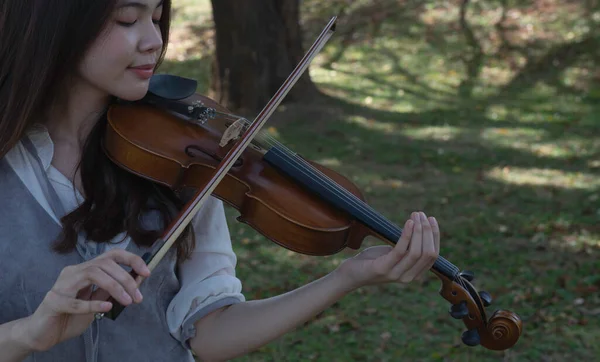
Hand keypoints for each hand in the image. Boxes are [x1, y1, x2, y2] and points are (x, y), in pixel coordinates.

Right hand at [23, 249, 150, 351]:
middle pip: (104, 264)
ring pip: (92, 274)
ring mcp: (61, 286)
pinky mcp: (53, 302)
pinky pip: (75, 301)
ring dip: (115, 287)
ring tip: (127, 301)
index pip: (111, 255)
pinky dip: (93, 303)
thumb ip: (114, 290)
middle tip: (138, 297)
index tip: (146, 272)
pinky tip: (106, 306)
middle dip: (126, 279)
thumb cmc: (71, 316)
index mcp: (85, 270)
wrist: (43, 333)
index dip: (131, 259)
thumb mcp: (99, 301)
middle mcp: (73, 272)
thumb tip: (138, 279)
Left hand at [335, 211, 439, 289]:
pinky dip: (407, 235)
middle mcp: (408, 277)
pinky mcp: (383, 269)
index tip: (432, 219)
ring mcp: (396, 274)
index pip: (433, 256)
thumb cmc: (372, 261)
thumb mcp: (394, 254)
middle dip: (428, 231)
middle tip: (422, 215)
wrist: (350, 274)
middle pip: (428, 253)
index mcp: (414, 274)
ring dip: (419, 230)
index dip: (435, 236)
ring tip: (416, 215)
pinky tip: (409, 223)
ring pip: (417, 252)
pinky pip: (400, 250)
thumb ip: (407, 248)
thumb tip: (420, 228)